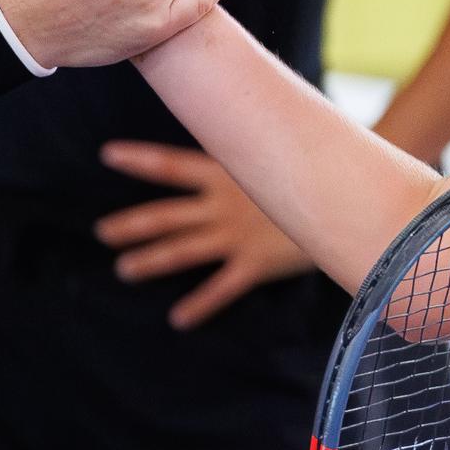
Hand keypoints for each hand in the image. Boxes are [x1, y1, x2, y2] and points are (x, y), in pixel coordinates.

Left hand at [95, 141, 315, 328]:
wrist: (347, 196)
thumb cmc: (311, 170)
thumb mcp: (274, 153)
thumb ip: (250, 149)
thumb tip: (237, 130)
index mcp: (225, 172)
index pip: (171, 163)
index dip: (139, 159)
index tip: (108, 154)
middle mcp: (222, 204)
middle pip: (165, 215)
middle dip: (132, 224)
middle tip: (102, 232)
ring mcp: (236, 235)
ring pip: (182, 251)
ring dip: (151, 261)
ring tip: (124, 270)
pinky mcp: (255, 264)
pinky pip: (221, 288)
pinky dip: (199, 305)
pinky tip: (178, 319)